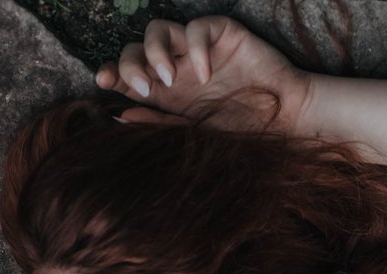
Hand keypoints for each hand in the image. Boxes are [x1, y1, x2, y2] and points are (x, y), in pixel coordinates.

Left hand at [94, 15, 314, 135]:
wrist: (284, 119)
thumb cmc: (243, 130)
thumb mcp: (196, 132)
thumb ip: (161, 123)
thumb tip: (119, 116)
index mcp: (167, 91)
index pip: (130, 74)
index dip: (113, 73)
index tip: (102, 82)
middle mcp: (176, 65)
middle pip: (136, 47)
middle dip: (130, 64)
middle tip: (142, 87)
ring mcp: (196, 48)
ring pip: (158, 29)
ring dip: (155, 52)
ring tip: (168, 79)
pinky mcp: (220, 33)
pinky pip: (195, 29)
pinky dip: (195, 48)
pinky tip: (205, 74)